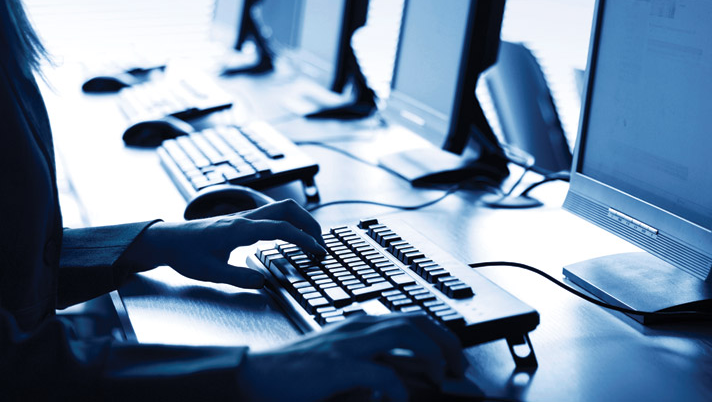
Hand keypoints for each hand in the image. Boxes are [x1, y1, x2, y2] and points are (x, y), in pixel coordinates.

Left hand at [125, 199, 325, 287]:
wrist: (168, 239)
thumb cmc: (186, 253)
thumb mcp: (210, 272)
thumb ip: (239, 278)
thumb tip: (263, 282)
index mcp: (240, 229)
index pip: (281, 228)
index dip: (303, 239)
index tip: (317, 252)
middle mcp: (245, 218)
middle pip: (287, 208)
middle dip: (309, 223)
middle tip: (321, 244)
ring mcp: (245, 216)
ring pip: (281, 208)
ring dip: (301, 221)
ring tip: (312, 241)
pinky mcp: (243, 220)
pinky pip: (273, 214)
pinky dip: (290, 222)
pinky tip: (291, 237)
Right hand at [239, 313, 466, 401]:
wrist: (252, 377)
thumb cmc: (291, 376)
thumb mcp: (336, 367)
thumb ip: (365, 367)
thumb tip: (397, 380)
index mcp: (355, 326)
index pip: (407, 318)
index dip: (436, 334)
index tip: (451, 357)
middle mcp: (355, 327)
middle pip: (414, 320)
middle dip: (445, 340)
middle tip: (459, 366)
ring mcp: (347, 343)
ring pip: (405, 332)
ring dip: (431, 354)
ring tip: (443, 375)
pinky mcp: (337, 364)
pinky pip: (382, 372)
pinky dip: (398, 388)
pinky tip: (400, 400)